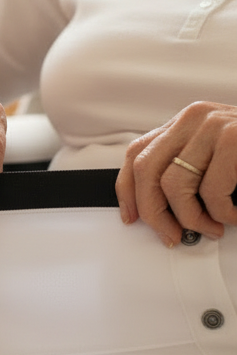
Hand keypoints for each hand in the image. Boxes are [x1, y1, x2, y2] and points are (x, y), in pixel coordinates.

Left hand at [116, 101, 236, 245]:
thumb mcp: (213, 158)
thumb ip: (186, 168)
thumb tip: (149, 207)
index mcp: (185, 122)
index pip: (136, 153)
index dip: (128, 190)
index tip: (132, 218)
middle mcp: (194, 118)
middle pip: (146, 170)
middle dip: (154, 213)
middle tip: (173, 235)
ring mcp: (214, 126)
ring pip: (174, 185)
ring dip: (191, 219)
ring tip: (213, 228)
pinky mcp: (234, 138)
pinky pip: (212, 190)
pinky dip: (223, 215)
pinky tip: (236, 218)